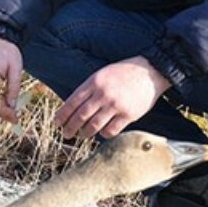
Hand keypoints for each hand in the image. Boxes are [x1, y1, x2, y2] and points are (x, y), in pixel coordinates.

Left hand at [53, 56, 171, 139]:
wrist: (150, 71)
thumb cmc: (124, 73)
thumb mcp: (103, 74)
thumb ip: (90, 89)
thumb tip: (74, 107)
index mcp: (94, 82)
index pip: (72, 101)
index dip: (63, 114)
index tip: (57, 123)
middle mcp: (103, 94)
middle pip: (81, 116)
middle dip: (70, 127)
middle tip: (66, 134)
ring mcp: (116, 105)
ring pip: (94, 125)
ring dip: (85, 133)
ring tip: (82, 135)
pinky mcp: (128, 114)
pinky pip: (111, 130)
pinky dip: (103, 134)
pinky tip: (102, 133)